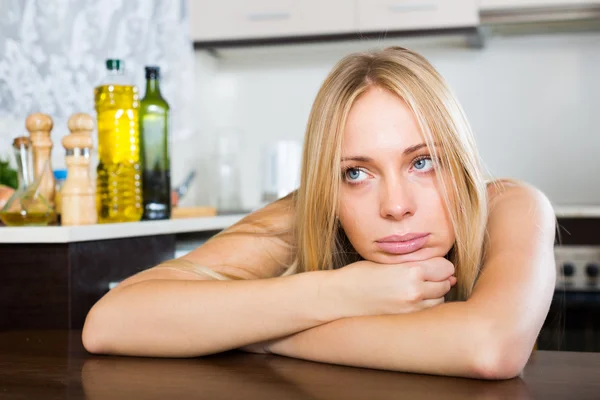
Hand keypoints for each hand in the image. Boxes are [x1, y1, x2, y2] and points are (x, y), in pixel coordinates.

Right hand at [330, 257, 455, 317]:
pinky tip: (411, 299)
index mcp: (410, 271)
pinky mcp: (405, 319)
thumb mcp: (388, 262)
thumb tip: (448, 273)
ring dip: (435, 294)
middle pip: (445, 284)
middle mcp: (414, 290)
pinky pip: (428, 311)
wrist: (339, 297)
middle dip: (440, 279)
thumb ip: (415, 264)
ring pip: (440, 300)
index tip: (432, 265)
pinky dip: (426, 305)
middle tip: (425, 276)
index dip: (440, 265)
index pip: (445, 267)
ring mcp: (411, 308)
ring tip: (417, 288)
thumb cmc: (360, 274)